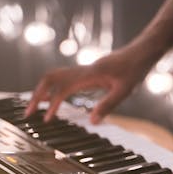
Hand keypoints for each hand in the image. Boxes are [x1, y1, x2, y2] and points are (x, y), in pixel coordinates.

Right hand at [25, 48, 148, 122]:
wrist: (143, 51)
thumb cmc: (136, 69)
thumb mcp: (125, 91)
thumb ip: (108, 105)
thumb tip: (91, 122)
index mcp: (90, 75)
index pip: (62, 89)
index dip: (52, 104)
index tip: (45, 119)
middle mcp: (84, 70)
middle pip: (51, 78)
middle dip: (37, 95)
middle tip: (29, 112)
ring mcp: (85, 69)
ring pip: (56, 76)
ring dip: (44, 90)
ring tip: (36, 106)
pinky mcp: (89, 71)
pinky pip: (65, 77)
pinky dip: (54, 87)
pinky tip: (55, 97)